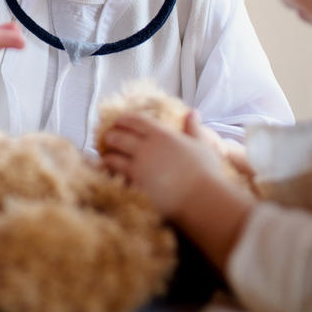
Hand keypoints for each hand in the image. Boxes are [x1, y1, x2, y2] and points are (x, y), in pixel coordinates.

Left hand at [101, 110, 232, 217]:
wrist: (202, 198)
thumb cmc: (206, 172)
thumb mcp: (201, 145)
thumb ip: (193, 128)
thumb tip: (192, 113)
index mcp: (161, 135)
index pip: (135, 120)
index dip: (123, 120)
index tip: (118, 122)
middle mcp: (146, 148)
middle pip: (118, 136)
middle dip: (110, 136)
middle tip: (108, 138)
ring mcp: (139, 167)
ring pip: (112, 157)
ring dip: (107, 156)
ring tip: (105, 158)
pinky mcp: (135, 185)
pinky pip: (115, 177)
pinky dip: (109, 175)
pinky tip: (108, 175)